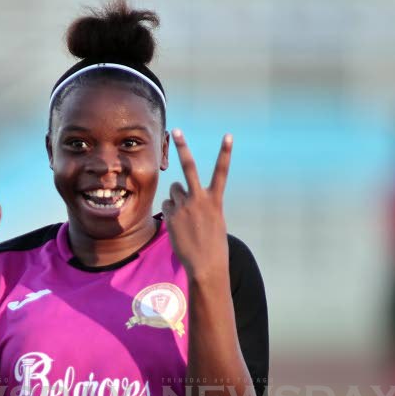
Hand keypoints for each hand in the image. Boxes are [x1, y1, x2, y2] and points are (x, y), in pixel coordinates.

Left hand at [161, 129, 231, 280]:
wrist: (205, 265)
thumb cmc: (213, 245)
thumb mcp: (214, 221)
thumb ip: (200, 204)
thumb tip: (180, 195)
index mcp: (215, 200)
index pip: (221, 172)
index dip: (225, 153)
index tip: (228, 136)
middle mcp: (199, 199)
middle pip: (189, 168)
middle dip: (183, 148)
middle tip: (176, 131)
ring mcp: (184, 207)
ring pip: (173, 190)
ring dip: (176, 197)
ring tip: (184, 215)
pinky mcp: (171, 216)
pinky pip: (166, 206)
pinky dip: (169, 212)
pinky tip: (176, 225)